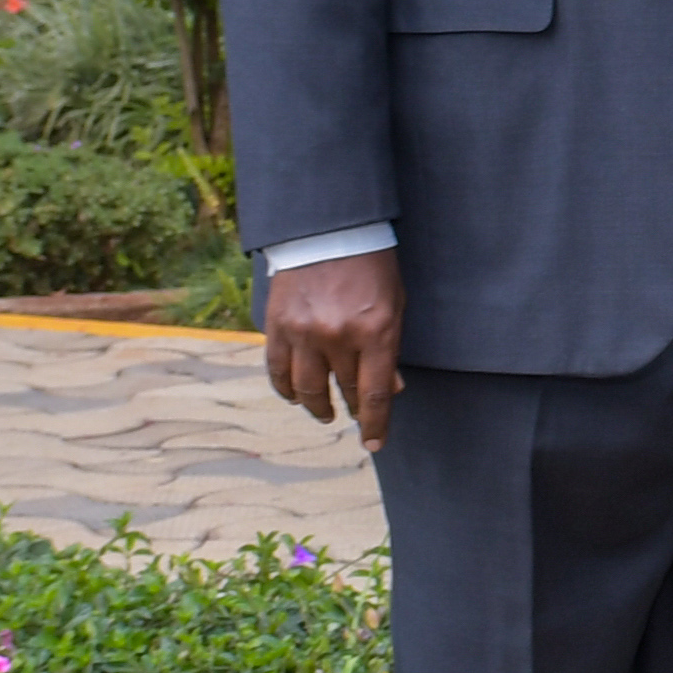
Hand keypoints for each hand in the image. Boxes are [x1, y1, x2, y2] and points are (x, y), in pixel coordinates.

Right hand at [265, 252, 406, 454]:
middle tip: (353, 418)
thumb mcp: (395, 303)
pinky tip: (294, 396)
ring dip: (316, 406)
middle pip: (344, 390)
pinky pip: (277, 370)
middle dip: (351, 409)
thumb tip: (391, 390)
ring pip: (307, 389)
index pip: (374, 393)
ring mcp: (304, 332)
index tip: (374, 443)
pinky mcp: (278, 325)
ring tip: (324, 412)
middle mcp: (338, 336)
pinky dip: (286, 388)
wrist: (328, 229)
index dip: (375, 423)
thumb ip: (391, 347)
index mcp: (376, 331)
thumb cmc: (371, 266)